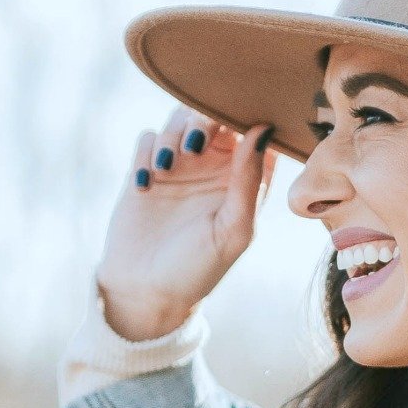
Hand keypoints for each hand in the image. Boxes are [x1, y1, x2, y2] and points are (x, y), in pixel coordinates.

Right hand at [95, 107, 275, 341]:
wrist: (145, 292)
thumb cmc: (198, 269)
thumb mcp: (233, 230)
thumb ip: (249, 181)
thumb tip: (262, 130)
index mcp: (246, 180)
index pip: (257, 131)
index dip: (249, 117)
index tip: (237, 126)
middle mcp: (214, 167)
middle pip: (214, 115)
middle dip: (202, 120)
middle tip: (193, 146)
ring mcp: (179, 166)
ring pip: (178, 119)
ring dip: (171, 135)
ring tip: (166, 168)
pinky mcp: (146, 169)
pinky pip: (147, 138)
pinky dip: (146, 153)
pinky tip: (146, 187)